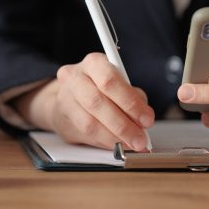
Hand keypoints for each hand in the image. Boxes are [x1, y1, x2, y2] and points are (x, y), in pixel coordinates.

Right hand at [12, 53, 154, 150]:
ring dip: (114, 137)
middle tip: (140, 138)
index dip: (130, 102)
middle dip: (123, 125)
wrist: (68, 96)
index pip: (110, 81)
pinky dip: (105, 142)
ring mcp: (64, 99)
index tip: (146, 119)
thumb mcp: (120, 84)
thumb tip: (143, 120)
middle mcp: (74, 78)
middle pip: (97, 102)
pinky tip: (117, 145)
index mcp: (93, 63)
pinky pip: (85, 135)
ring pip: (89, 123)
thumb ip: (133, 98)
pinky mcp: (61, 120)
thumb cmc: (100, 88)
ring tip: (131, 144)